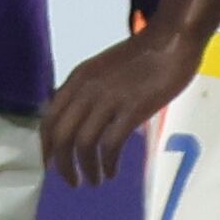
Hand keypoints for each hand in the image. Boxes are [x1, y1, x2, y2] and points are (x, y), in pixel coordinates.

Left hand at [40, 23, 205, 185]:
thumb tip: (86, 122)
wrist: (173, 38)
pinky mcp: (132, 109)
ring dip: (86, 169)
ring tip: (94, 181)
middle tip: (72, 181)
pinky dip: (108, 163)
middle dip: (62, 165)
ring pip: (83, 144)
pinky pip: (110, 144)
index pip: (49, 118)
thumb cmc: (145, 53)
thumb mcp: (105, 69)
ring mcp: (109, 99)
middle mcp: (87, 89)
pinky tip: (113, 171)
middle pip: (61, 135)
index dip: (46, 146)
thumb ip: (91, 91)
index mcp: (78, 78)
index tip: (51, 165)